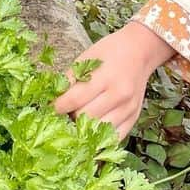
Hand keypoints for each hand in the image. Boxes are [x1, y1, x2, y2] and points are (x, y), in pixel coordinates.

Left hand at [54, 21, 173, 136]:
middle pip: (86, 117)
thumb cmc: (110, 53)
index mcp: (105, 77)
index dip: (59, 106)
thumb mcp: (87, 58)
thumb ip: (70, 79)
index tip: (51, 108)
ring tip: (78, 119)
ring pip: (99, 130)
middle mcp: (119, 95)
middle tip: (65, 112)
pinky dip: (101, 136)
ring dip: (84, 127)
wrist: (139, 51)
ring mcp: (128, 109)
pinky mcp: (134, 118)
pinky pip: (114, 137)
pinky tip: (92, 129)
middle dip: (71, 116)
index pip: (75, 99)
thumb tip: (55, 99)